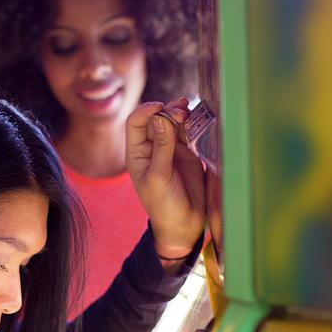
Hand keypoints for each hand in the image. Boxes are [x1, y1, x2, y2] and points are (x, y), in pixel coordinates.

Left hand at [126, 98, 205, 263]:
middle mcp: (151, 148)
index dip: (146, 111)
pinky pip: (188, 131)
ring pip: (172, 122)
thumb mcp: (160, 176)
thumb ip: (162, 147)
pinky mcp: (187, 153)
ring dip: (179, 113)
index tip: (160, 107)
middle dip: (166, 110)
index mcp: (137, 154)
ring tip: (188, 110)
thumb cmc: (164, 205)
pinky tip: (196, 117)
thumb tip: (161, 118)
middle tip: (181, 111)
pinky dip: (192, 122)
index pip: (135, 123)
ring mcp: (170, 149)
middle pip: (156, 118)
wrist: (184, 224)